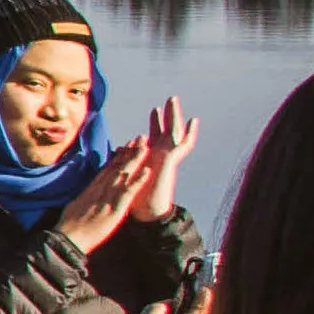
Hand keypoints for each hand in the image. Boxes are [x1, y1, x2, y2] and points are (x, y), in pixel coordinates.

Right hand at [56, 154, 147, 252]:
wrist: (68, 239)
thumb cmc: (68, 227)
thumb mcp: (73, 207)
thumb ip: (82, 198)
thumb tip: (84, 194)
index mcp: (91, 190)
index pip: (107, 170)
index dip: (118, 157)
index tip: (126, 146)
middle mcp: (100, 190)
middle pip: (117, 167)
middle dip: (129, 152)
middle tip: (140, 138)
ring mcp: (108, 198)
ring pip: (123, 175)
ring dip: (136, 160)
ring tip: (146, 146)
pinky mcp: (114, 208)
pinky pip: (128, 192)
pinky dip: (138, 181)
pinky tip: (147, 171)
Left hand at [127, 97, 197, 216]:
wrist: (147, 212)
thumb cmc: (136, 199)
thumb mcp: (128, 174)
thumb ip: (127, 163)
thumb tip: (119, 153)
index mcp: (150, 158)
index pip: (154, 137)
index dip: (155, 125)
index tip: (155, 111)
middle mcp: (160, 156)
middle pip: (165, 132)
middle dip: (167, 116)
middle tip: (170, 100)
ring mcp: (166, 158)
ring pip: (174, 133)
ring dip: (175, 116)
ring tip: (175, 100)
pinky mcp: (170, 161)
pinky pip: (181, 145)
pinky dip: (189, 133)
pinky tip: (194, 121)